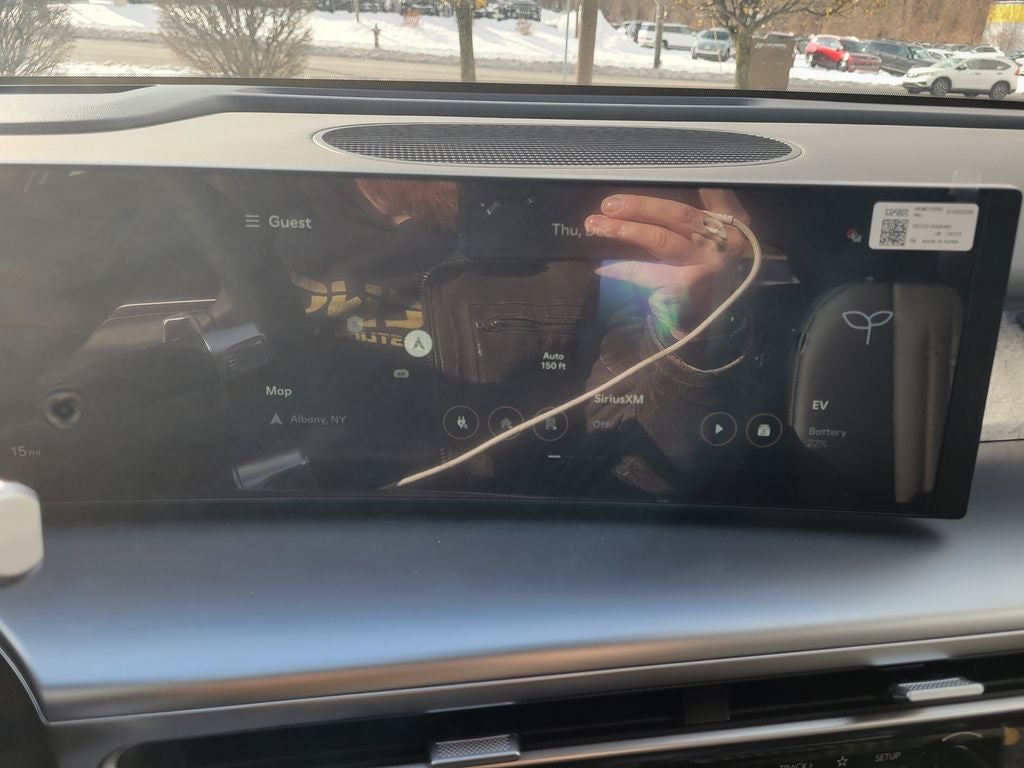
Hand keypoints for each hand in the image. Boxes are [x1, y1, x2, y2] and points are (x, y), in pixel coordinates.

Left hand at [585, 189, 749, 338]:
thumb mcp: (706, 244)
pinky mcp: (686, 288)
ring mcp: (707, 266)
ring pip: (660, 239)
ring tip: (597, 225)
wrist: (702, 324)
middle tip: (609, 204)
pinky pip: (645, 272)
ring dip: (624, 230)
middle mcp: (726, 244)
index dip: (698, 179)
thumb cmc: (698, 275)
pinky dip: (620, 268)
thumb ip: (689, 221)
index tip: (675, 165)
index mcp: (734, 226)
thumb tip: (640, 198)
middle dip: (640, 206)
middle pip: (678, 215)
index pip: (716, 193)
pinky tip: (601, 266)